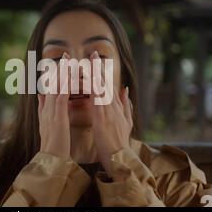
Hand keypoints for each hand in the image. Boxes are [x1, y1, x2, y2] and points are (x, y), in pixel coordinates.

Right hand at [37, 53, 70, 159]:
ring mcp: (51, 112)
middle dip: (59, 68)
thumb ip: (43, 108)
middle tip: (65, 53)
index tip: (59, 62)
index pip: (50, 88)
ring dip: (63, 72)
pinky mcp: (57, 116)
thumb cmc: (53, 146)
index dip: (54, 74)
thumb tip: (40, 94)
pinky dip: (66, 85)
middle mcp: (47, 108)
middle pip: (52, 83)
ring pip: (57, 87)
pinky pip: (62, 96)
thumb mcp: (46, 125)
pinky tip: (72, 76)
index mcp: (46, 110)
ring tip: (70, 58)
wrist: (51, 160)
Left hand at [90, 52, 132, 178]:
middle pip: (105, 83)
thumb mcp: (127, 122)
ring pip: (100, 88)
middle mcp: (112, 107)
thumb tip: (125, 89)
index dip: (102, 72)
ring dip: (93, 74)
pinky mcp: (102, 118)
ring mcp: (107, 112)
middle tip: (92, 52)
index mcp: (115, 108)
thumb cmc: (120, 143)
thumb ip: (125, 105)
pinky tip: (84, 80)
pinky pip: (95, 100)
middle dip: (98, 67)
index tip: (96, 60)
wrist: (122, 159)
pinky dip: (90, 89)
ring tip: (87, 60)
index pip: (108, 86)